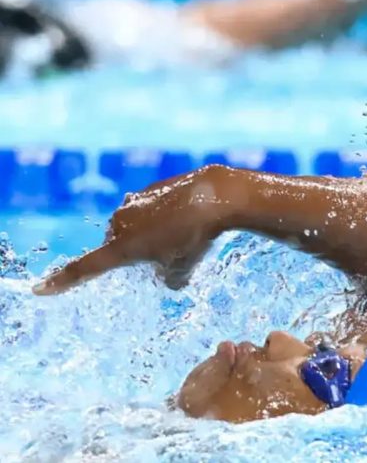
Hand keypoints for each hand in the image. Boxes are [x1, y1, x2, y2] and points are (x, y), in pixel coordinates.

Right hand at [32, 167, 227, 295]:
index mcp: (121, 246)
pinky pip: (147, 208)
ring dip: (148, 233)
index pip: (86, 268)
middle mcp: (120, 222)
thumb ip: (168, 279)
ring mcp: (134, 201)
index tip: (41, 288)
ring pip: (133, 225)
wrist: (214, 197)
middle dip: (133, 253)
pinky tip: (184, 218)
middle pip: (116, 244)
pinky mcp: (150, 188)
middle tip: (163, 257)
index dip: (64, 280)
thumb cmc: (196, 238)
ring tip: (179, 235)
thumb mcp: (182, 270)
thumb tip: (167, 276)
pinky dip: (160, 217)